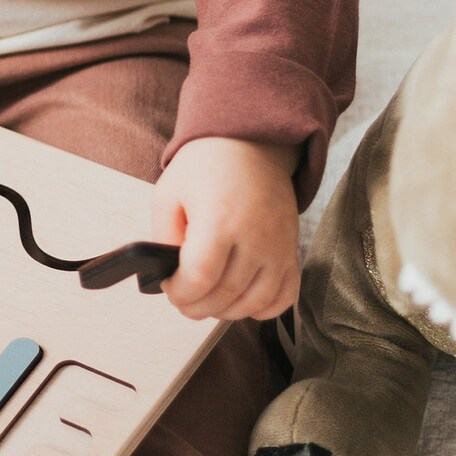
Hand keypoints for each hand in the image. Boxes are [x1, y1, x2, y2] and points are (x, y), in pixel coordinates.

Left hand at [151, 138, 299, 321]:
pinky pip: (285, 295)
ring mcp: (279, 246)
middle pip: (226, 294)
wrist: (251, 144)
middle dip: (197, 306)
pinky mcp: (292, 250)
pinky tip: (242, 300)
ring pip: (256, 301)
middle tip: (182, 299)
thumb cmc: (204, 167)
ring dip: (227, 311)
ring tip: (208, 300)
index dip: (180, 292)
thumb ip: (163, 236)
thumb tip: (168, 273)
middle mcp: (255, 237)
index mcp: (220, 220)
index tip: (169, 288)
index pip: (200, 277)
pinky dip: (264, 308)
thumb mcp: (167, 193)